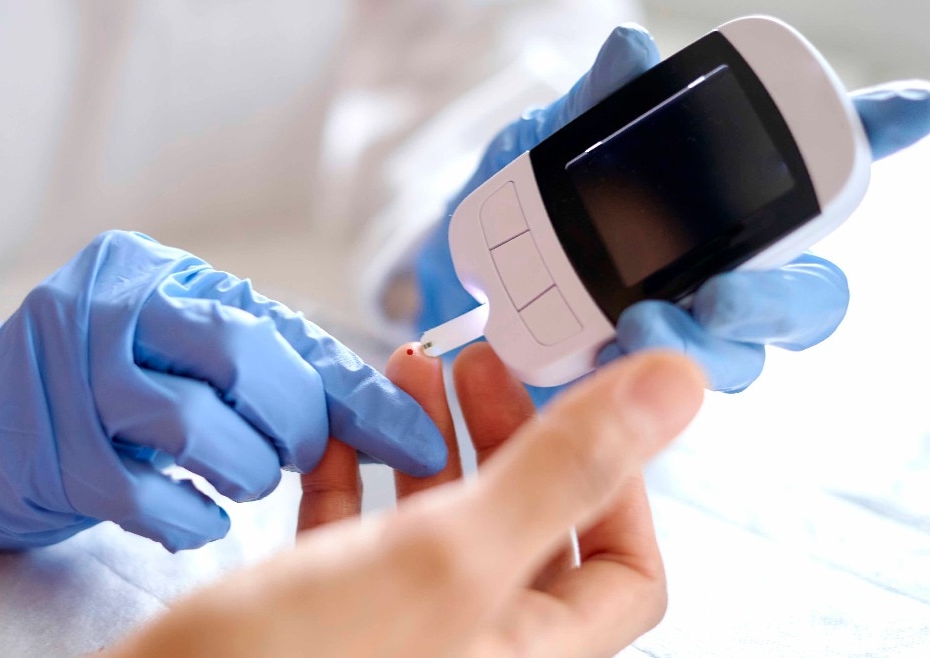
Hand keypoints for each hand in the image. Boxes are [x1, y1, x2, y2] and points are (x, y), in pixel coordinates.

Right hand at [0, 231, 446, 550]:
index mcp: (160, 270)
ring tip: (244, 478)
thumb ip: (280, 366)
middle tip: (293, 452)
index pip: (282, 328)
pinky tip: (198, 518)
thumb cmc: (106, 384)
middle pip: (241, 355)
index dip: (356, 393)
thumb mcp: (185, 349)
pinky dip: (191, 519)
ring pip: (193, 424)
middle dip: (292, 422)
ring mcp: (71, 373)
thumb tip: (396, 413)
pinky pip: (144, 495)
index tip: (420, 445)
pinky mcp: (48, 451)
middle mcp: (112, 303)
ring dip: (244, 470)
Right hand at [117, 343, 704, 656]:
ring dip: (429, 439)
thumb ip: (562, 468)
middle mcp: (471, 642)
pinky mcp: (323, 611)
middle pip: (527, 529)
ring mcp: (397, 627)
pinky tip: (337, 424)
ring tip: (408, 371)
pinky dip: (355, 469)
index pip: (626, 572)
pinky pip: (358, 530)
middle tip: (480, 366)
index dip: (617, 481)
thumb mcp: (450, 555)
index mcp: (528, 650)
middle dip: (509, 434)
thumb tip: (673, 390)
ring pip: (438, 520)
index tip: (576, 403)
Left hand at [416, 24, 929, 396]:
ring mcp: (686, 332)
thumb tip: (630, 52)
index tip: (909, 111)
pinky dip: (633, 381)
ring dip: (702, 349)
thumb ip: (596, 107)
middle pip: (804, 299)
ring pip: (739, 360)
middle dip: (777, 301)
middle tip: (722, 293)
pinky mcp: (635, 385)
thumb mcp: (551, 146)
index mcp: (727, 207)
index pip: (818, 177)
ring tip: (638, 328)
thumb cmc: (524, 204)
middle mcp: (726, 273)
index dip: (874, 140)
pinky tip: (595, 362)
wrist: (460, 275)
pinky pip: (658, 399)